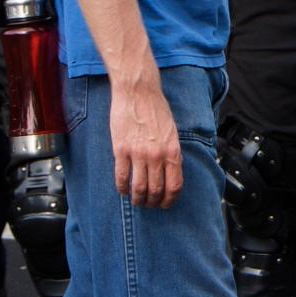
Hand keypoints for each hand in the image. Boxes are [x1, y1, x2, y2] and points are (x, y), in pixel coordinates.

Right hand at [110, 77, 182, 207]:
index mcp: (172, 150)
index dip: (170, 200)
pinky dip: (122, 188)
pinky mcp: (121, 149)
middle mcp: (157, 154)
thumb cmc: (156, 109)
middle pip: (156, 190)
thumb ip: (172, 152)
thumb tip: (172, 172)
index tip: (165, 204)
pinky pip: (121, 177)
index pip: (175, 185)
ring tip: (136, 200)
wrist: (138, 92)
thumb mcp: (172, 131)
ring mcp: (138, 153)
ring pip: (138, 188)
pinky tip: (123, 190)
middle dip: (153, 202)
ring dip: (138, 199)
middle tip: (149, 205)